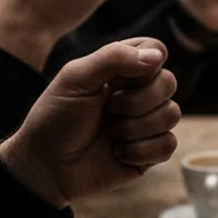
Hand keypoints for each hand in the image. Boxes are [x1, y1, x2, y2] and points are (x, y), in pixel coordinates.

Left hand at [0, 38, 179, 208]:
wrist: (46, 167)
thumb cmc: (55, 118)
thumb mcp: (75, 78)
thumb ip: (113, 57)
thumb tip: (157, 57)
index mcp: (122, 69)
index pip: (156, 50)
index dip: (144, 64)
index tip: (116, 81)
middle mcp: (139, 92)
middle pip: (169, 82)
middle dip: (135, 102)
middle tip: (108, 110)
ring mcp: (147, 122)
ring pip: (172, 114)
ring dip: (134, 128)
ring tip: (109, 134)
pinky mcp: (151, 152)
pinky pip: (169, 145)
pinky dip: (140, 151)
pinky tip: (118, 153)